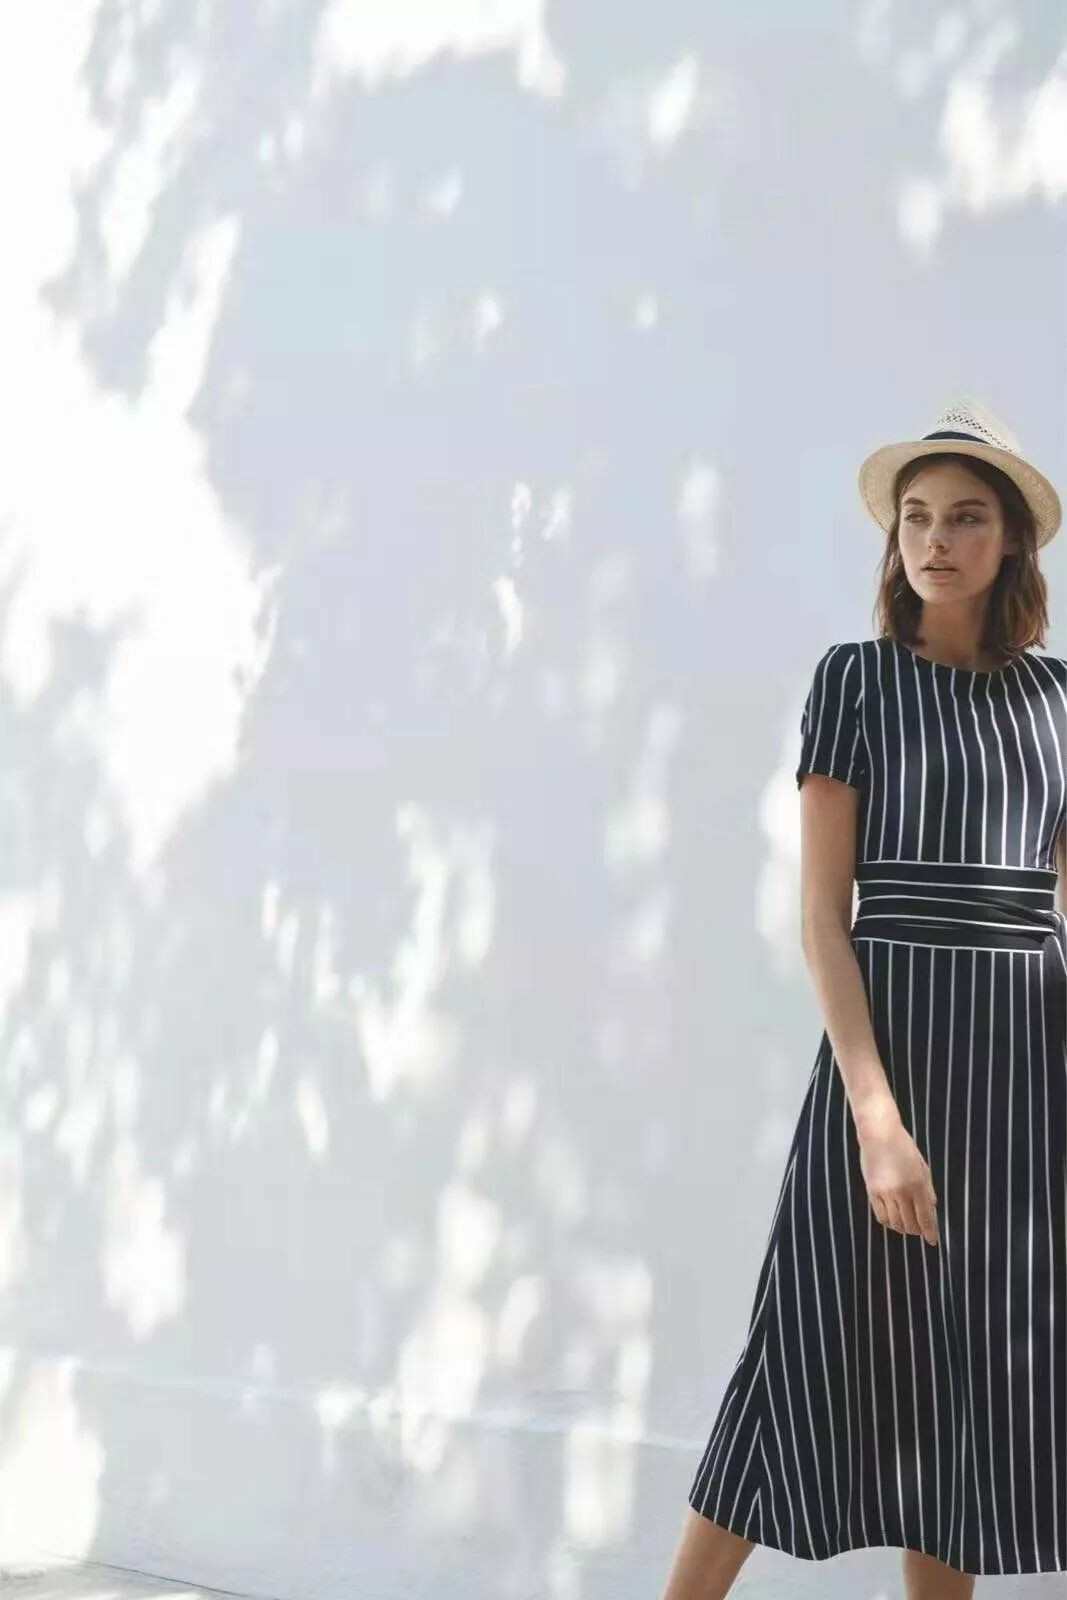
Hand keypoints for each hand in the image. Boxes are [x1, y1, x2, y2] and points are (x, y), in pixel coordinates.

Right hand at [856, 1105, 939, 1246]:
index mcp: (918, 1185)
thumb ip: (928, 1189)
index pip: (926, 1218)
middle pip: (910, 1224)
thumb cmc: (903, 1146)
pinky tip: (894, 1219)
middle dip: (917, 1231)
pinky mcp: (871, 1191)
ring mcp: (885, 1193)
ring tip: (907, 1225)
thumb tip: (932, 1208)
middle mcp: (901, 1192)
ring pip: (895, 1223)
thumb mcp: (923, 1166)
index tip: (933, 1241)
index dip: (931, 1233)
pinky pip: (881, 1216)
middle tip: (920, 1229)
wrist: (878, 1133)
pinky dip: (889, 1222)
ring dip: (903, 1228)